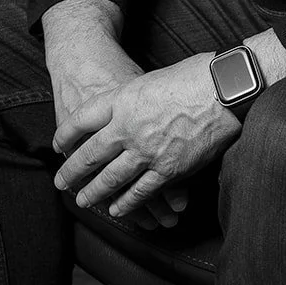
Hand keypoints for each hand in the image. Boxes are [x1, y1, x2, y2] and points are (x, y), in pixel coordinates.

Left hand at [53, 53, 238, 222]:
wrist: (226, 88)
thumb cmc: (196, 74)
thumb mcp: (153, 78)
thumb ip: (135, 99)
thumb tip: (129, 111)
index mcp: (122, 99)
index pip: (82, 119)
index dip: (67, 133)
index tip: (58, 143)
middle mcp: (127, 127)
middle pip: (89, 154)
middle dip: (72, 171)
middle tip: (60, 181)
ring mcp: (146, 151)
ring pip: (110, 179)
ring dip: (94, 192)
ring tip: (83, 200)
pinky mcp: (167, 170)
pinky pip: (140, 192)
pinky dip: (127, 204)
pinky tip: (117, 210)